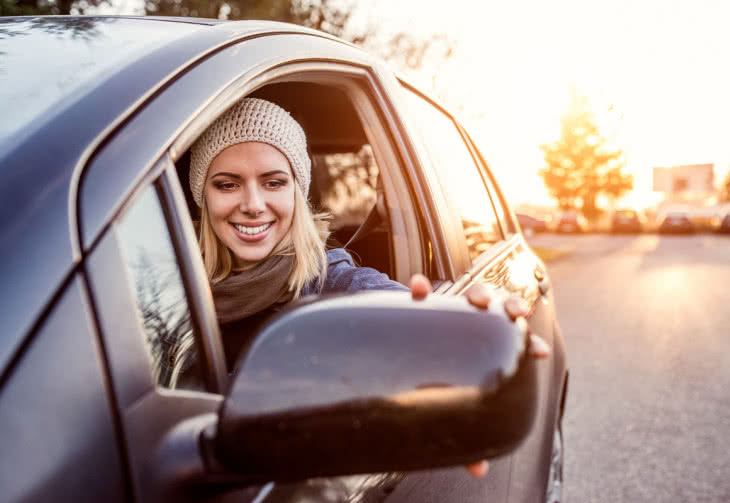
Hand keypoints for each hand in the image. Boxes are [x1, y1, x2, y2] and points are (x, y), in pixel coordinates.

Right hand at [408, 274, 550, 477]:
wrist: (394, 353)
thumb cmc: (434, 380)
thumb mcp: (450, 404)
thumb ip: (465, 428)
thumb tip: (477, 469)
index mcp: (485, 346)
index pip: (514, 342)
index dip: (530, 343)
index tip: (540, 351)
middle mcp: (471, 326)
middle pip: (499, 309)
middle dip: (509, 306)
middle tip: (510, 315)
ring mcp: (448, 313)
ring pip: (471, 292)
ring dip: (478, 292)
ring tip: (476, 300)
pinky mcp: (419, 305)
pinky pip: (420, 290)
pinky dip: (420, 287)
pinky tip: (418, 289)